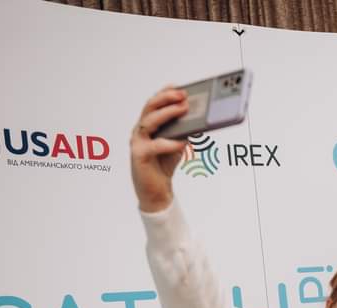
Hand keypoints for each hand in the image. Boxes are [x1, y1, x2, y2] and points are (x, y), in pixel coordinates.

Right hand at [130, 87, 188, 211]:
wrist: (156, 191)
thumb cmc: (164, 165)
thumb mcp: (177, 144)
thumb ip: (183, 131)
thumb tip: (198, 119)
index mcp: (148, 125)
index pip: (154, 104)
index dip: (164, 93)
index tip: (178, 87)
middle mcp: (140, 130)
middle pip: (150, 108)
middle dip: (166, 99)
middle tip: (183, 95)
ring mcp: (137, 142)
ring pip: (149, 122)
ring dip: (167, 113)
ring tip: (182, 109)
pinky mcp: (139, 156)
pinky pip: (154, 146)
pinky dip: (169, 143)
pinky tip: (182, 142)